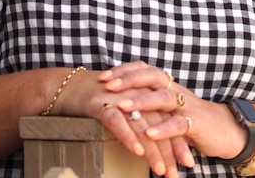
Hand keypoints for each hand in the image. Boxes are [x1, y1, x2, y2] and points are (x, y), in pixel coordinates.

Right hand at [53, 63, 188, 177]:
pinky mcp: (100, 103)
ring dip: (153, 150)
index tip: (188, 162)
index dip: (179, 141)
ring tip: (161, 170)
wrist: (66, 86)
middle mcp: (136, 93)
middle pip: (159, 124)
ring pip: (142, 125)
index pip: (167, 119)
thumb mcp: (124, 105)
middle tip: (176, 173)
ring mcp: (119, 97)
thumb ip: (140, 118)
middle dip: (170, 150)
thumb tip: (153, 145)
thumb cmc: (97, 98)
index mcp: (145, 92)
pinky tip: (137, 151)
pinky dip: (128, 136)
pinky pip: (117, 121)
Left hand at [99, 62, 247, 163]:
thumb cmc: (191, 119)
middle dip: (128, 79)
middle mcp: (177, 91)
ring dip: (141, 101)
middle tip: (107, 85)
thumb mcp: (168, 108)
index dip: (124, 71)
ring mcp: (187, 106)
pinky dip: (163, 129)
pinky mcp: (197, 123)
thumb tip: (120, 101)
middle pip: (152, 77)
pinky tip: (148, 133)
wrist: (226, 131)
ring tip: (120, 106)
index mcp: (169, 85)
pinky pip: (178, 124)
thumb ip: (149, 103)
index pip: (145, 69)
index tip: (103, 76)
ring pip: (163, 98)